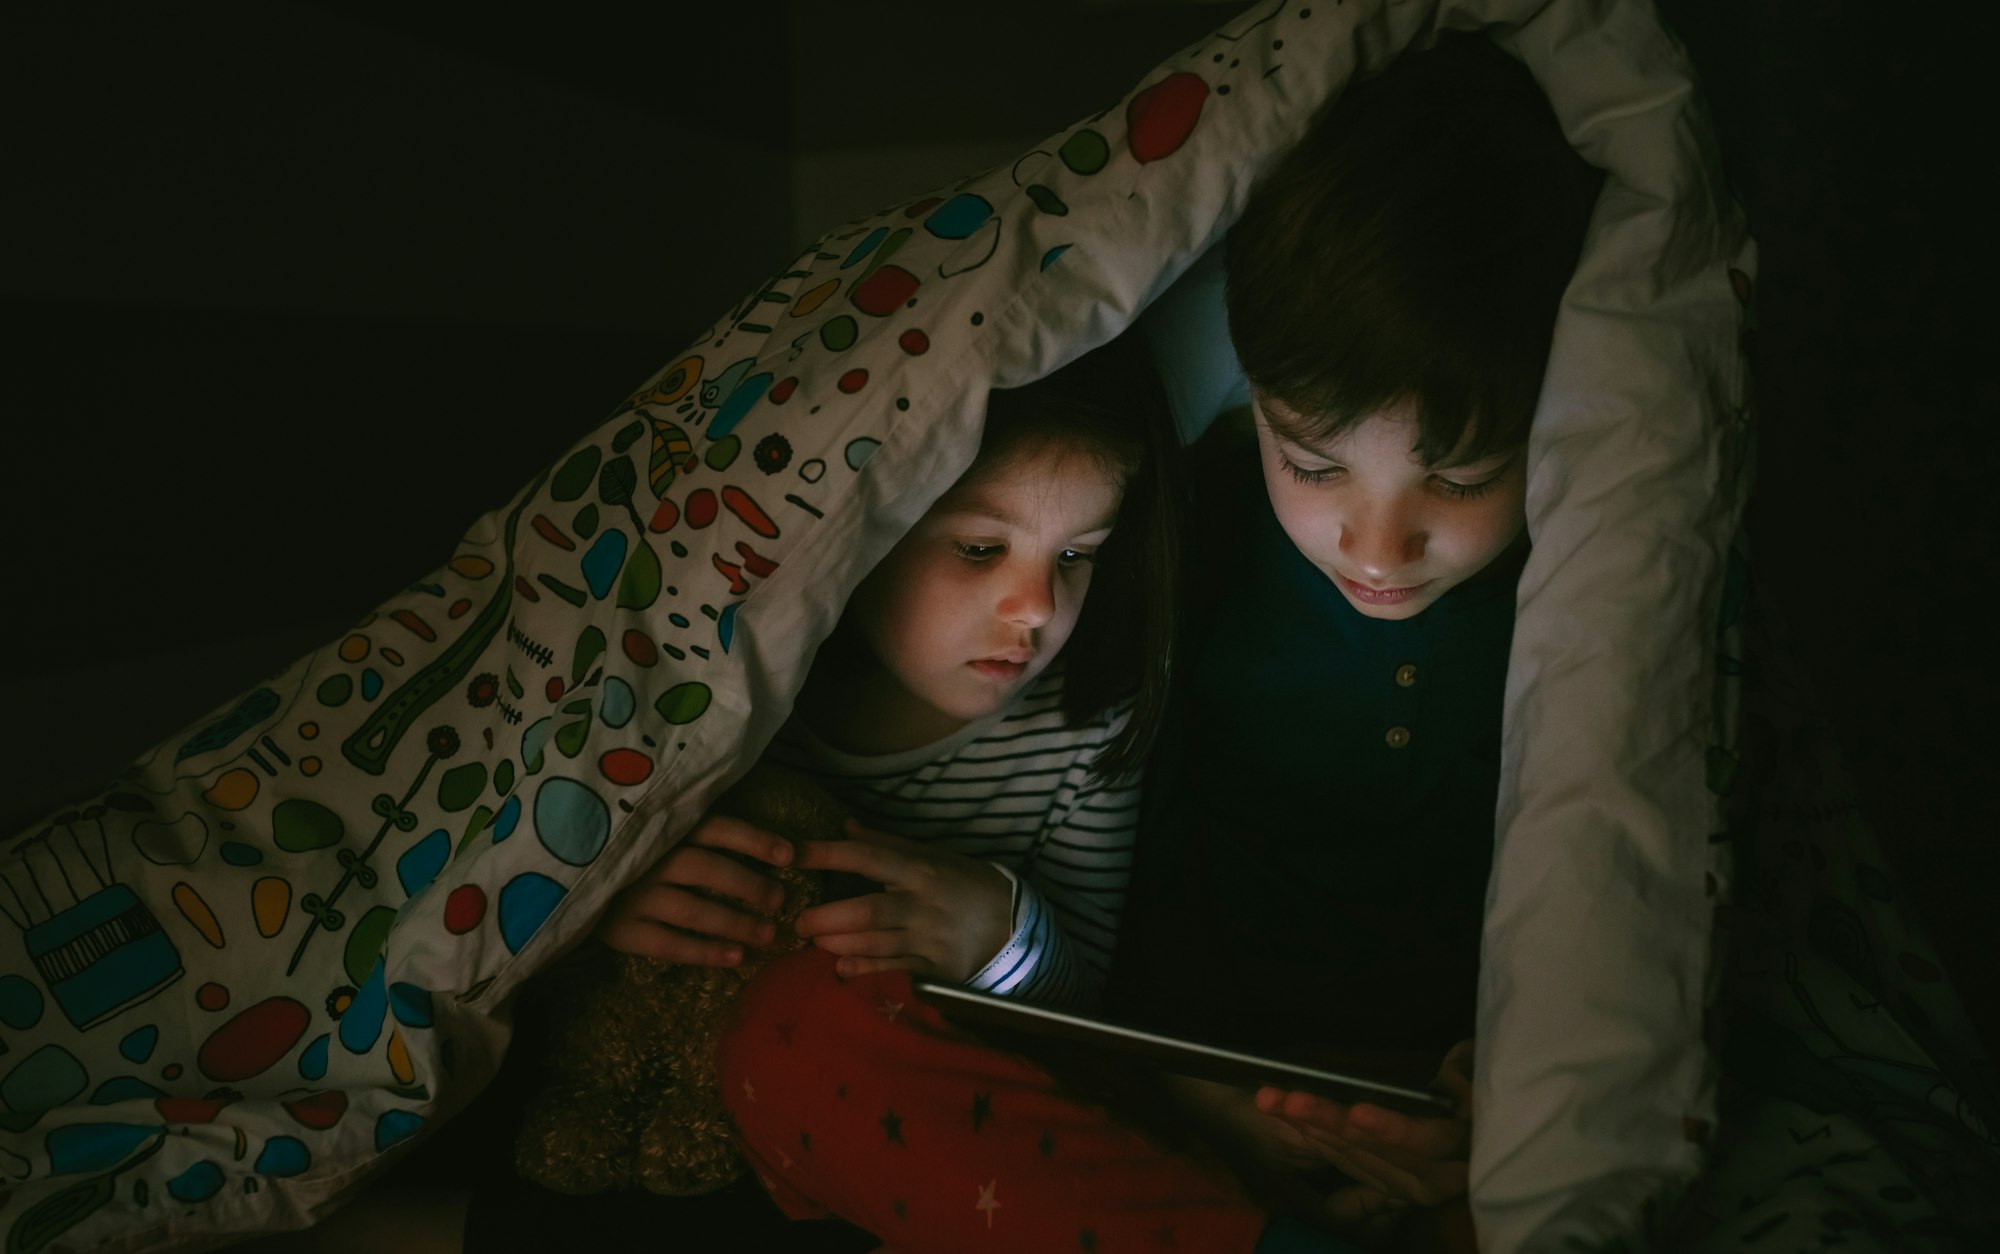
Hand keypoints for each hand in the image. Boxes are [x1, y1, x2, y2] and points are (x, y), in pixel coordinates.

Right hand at [594, 815, 793, 966]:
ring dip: (736, 923)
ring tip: (768, 934)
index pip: (715, 828)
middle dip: (750, 887)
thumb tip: (759, 842)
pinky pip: (670, 945)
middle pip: (709, 870)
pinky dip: (706, 953)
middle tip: (780, 900)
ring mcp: (632, 896)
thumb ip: (693, 831)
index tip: (790, 854)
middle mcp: (648, 860)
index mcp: (661, 829)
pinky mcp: (621, 930)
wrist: (560, 880)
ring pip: (694, 911)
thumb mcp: (654, 832)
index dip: (755, 840)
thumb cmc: (625, 853)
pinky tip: (737, 958)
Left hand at [793, 819, 1011, 981]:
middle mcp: (921, 904)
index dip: (828, 854)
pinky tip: (841, 968)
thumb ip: (887, 844)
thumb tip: (845, 825)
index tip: (794, 853)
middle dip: (826, 917)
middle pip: (867, 910)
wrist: (1012, 924)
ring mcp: (927, 938)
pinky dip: (865, 969)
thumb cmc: (964, 882)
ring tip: (812, 940)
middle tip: (797, 920)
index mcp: (919, 869)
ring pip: (874, 942)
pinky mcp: (934, 967)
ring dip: (838, 942)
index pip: (867, 857)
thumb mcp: (933, 855)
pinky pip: (892, 968)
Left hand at [1252, 1038, 1474, 1225]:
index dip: (1390, 1129)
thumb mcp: (1474, 1079)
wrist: (1477, 1122)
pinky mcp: (1387, 1185)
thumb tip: (1450, 1088)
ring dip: (1311, 1128)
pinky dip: (1315, 1137)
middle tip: (1290, 1100)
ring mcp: (1409, 1185)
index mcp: (1460, 1149)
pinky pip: (1346, 1162)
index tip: (1357, 1113)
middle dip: (1330, 1122)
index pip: (1425, 1140)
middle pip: (1378, 1150)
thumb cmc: (1473, 1091)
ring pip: (1354, 1156)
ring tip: (1274, 1101)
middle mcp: (1434, 1176)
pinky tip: (1286, 1115)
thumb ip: (1462, 1081)